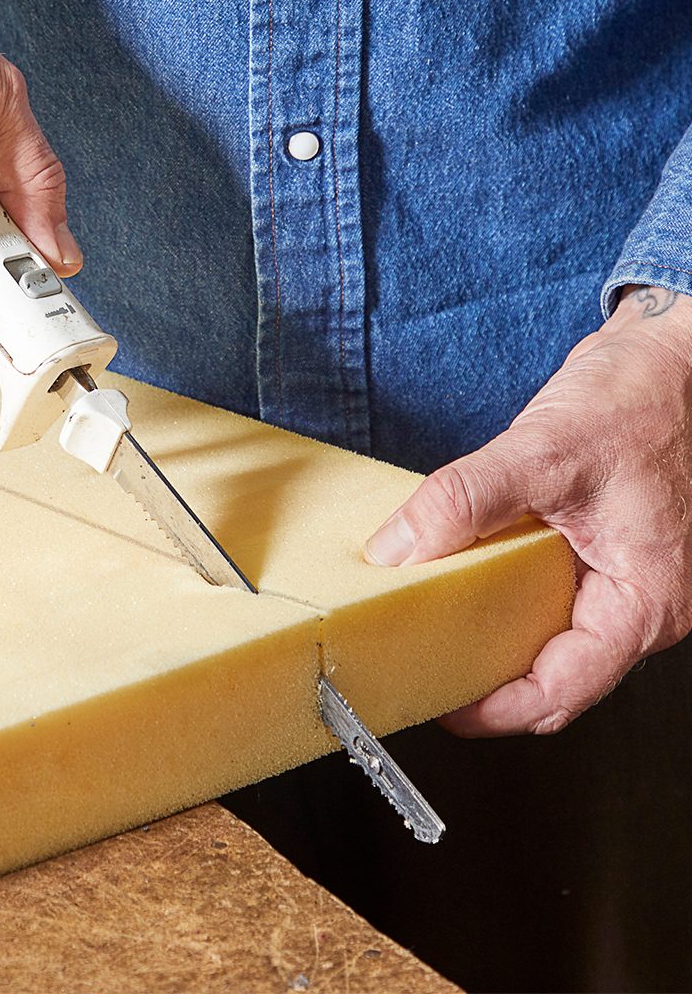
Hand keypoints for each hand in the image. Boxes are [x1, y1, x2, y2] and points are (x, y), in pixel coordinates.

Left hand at [364, 286, 691, 735]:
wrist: (678, 353)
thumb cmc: (649, 398)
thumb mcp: (549, 451)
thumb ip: (466, 500)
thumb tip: (396, 548)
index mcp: (644, 602)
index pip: (561, 691)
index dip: (494, 709)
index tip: (438, 705)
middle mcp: (632, 598)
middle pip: (547, 668)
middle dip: (480, 670)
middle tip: (416, 659)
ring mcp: (612, 572)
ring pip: (539, 626)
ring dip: (482, 622)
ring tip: (422, 614)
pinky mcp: (591, 543)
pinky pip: (535, 584)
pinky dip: (491, 581)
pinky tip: (449, 564)